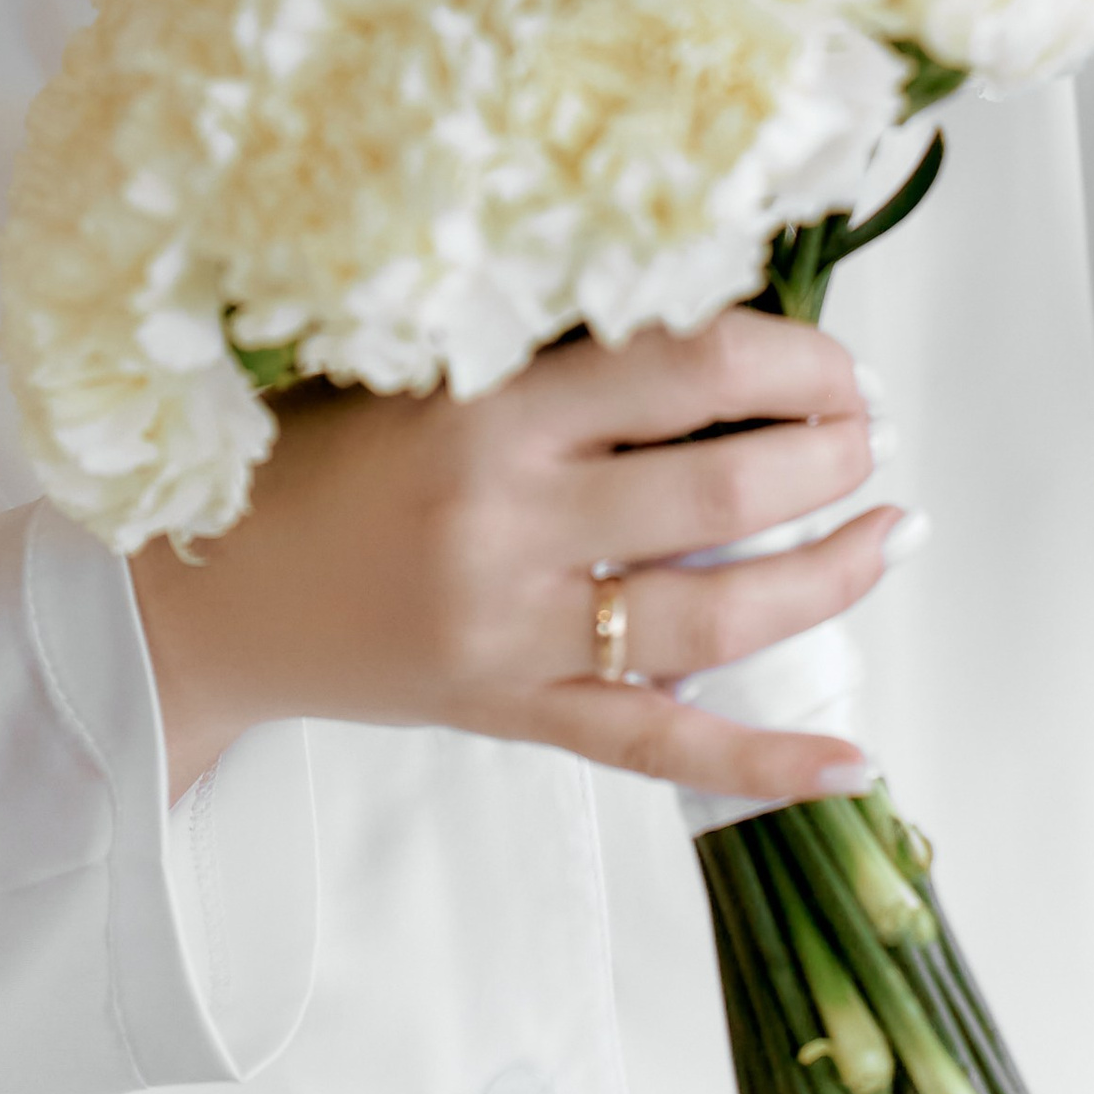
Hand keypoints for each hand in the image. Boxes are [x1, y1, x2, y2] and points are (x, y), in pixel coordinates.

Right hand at [129, 310, 909, 804]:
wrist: (203, 593)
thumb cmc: (316, 454)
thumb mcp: (418, 366)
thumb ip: (550, 352)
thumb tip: (721, 335)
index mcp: (490, 410)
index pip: (687, 368)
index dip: (793, 361)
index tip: (836, 360)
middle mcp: (511, 521)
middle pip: (723, 491)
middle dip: (828, 459)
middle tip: (868, 435)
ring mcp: (515, 632)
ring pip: (715, 617)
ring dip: (828, 576)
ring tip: (890, 534)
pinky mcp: (511, 713)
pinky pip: (659, 746)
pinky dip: (763, 757)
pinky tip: (853, 756)